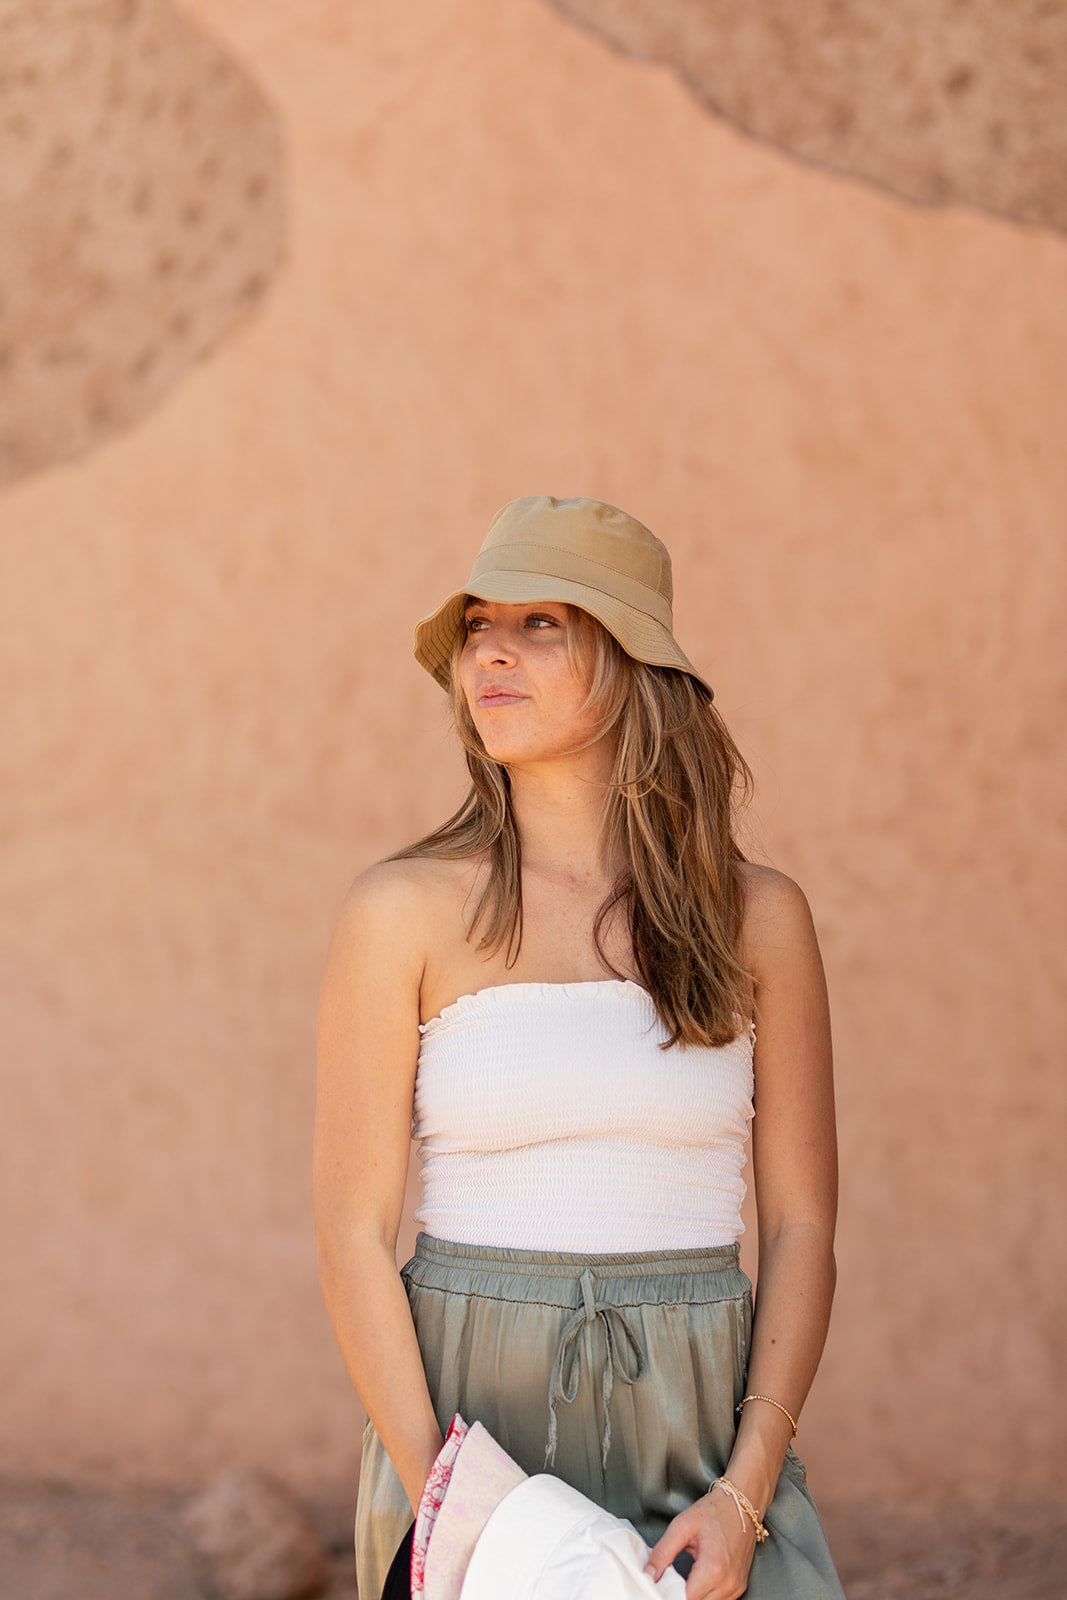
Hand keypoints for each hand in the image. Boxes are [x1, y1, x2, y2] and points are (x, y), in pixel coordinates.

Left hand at [644, 1484, 757, 1599]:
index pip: (685, 1599)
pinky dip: (706, 1596)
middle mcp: (728, 1583)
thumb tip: (648, 1576)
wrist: (741, 1504)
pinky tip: (697, 1582)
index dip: (669, 1594)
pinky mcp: (739, 1587)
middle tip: (670, 1582)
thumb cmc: (713, 1511)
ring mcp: (736, 1588)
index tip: (660, 1585)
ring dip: (694, 1597)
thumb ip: (662, 1553)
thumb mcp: (681, 1526)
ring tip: (684, 1580)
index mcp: (713, 1568)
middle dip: (679, 1596)